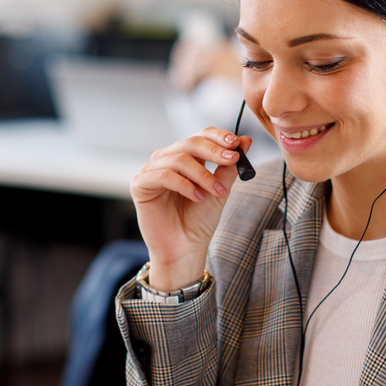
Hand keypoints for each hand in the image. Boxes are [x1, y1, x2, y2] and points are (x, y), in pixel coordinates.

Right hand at [131, 129, 252, 289]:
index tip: (236, 143)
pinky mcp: (139, 185)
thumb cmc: (199, 221)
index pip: (199, 136)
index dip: (218, 136)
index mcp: (184, 158)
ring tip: (216, 192)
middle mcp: (165, 160)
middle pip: (189, 143)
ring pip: (178, 159)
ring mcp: (150, 171)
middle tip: (231, 160)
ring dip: (202, 175)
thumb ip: (229, 166)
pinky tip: (196, 197)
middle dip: (213, 151)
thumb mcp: (219, 189)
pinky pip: (162, 175)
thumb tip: (245, 140)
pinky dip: (183, 185)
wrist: (185, 249)